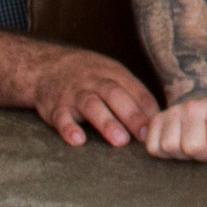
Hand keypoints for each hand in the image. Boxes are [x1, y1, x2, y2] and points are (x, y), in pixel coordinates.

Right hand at [26, 51, 157, 146]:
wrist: (46, 66)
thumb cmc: (88, 76)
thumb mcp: (112, 75)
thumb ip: (134, 94)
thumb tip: (160, 119)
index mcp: (113, 73)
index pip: (135, 89)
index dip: (147, 109)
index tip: (160, 127)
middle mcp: (94, 81)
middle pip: (115, 95)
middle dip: (131, 115)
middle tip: (144, 136)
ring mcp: (74, 94)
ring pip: (91, 105)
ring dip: (106, 122)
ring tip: (120, 140)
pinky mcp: (55, 107)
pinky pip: (61, 118)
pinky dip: (69, 129)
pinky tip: (78, 140)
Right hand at [143, 92, 206, 170]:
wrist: (202, 103)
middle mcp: (194, 106)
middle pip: (194, 146)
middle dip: (203, 157)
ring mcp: (173, 112)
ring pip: (171, 147)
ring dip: (182, 157)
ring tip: (192, 152)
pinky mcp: (156, 120)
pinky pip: (154, 147)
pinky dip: (164, 155)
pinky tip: (177, 150)